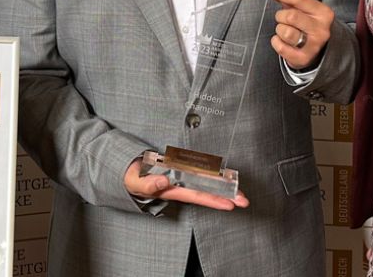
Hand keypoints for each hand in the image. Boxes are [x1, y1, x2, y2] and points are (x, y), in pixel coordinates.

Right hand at [124, 159, 249, 210]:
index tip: (230, 205)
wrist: (127, 171)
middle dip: (226, 197)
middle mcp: (181, 185)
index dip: (213, 200)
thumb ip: (148, 184)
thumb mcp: (135, 183)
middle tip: (245, 201)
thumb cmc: (132, 179)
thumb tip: (165, 181)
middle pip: (207, 192)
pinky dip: (215, 174)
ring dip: (224, 186)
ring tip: (241, 191)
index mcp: (172, 190)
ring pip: (207, 182)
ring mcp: (182, 176)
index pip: (196, 196)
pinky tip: (227, 175)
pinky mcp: (182, 167)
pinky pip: (201, 171)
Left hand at [266, 0, 333, 69]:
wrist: (320, 50)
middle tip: (284, 19)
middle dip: (281, 16)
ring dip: (280, 30)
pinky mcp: (304, 58)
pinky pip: (281, 47)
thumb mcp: (303, 9)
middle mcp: (321, 29)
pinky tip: (284, 41)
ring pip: (285, 32)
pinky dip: (277, 42)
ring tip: (286, 31)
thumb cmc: (308, 25)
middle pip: (291, 16)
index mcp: (324, 13)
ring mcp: (314, 45)